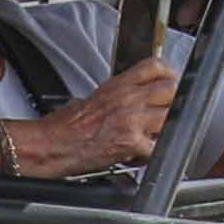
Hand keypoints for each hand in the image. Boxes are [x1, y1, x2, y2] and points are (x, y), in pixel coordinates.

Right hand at [12, 60, 180, 174]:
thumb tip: (133, 101)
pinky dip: (152, 154)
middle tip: (165, 113)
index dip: (168, 74)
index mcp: (118, 86)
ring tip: (154, 136)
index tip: (170, 81)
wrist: (51, 144)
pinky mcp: (130, 143)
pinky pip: (156, 148)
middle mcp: (127, 99)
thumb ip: (118, 96)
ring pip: (170, 117)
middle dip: (172, 103)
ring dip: (166, 129)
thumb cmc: (65, 126)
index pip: (154, 67)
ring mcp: (131, 120)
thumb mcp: (93, 98)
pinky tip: (141, 156)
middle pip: (170, 90)